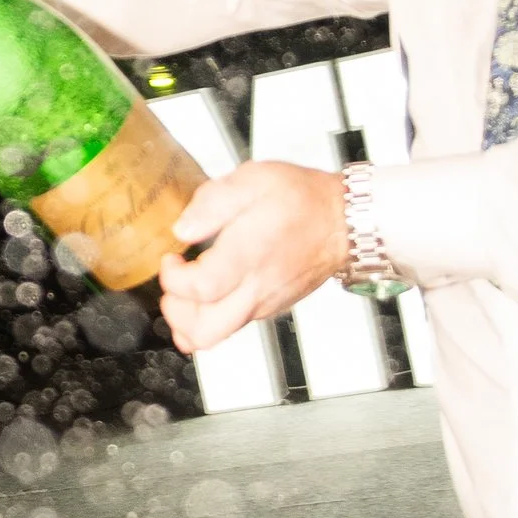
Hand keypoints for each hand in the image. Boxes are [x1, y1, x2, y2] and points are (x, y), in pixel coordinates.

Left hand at [157, 167, 347, 350]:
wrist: (344, 223)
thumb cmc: (304, 200)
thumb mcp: (254, 179)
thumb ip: (212, 202)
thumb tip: (184, 228)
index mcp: (249, 256)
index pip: (200, 289)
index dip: (174, 279)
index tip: (173, 258)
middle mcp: (256, 289)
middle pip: (204, 331)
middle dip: (175, 313)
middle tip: (174, 285)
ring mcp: (263, 304)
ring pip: (215, 337)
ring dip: (188, 320)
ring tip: (186, 292)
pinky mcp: (269, 308)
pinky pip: (231, 328)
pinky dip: (208, 319)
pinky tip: (207, 293)